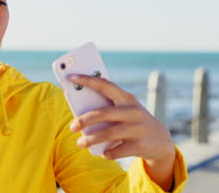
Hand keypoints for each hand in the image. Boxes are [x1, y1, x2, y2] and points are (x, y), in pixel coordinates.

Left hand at [67, 74, 175, 189]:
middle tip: (72, 127)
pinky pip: (117, 150)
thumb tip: (77, 110)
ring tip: (80, 143)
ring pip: (108, 134)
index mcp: (126, 98)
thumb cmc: (131, 120)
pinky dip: (108, 153)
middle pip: (103, 113)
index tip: (70, 77)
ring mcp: (138, 128)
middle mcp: (133, 111)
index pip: (104, 84)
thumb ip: (105, 106)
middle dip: (84, 120)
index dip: (87, 80)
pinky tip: (103, 154)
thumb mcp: (123, 109)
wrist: (160, 139)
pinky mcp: (140, 145)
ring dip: (91, 139)